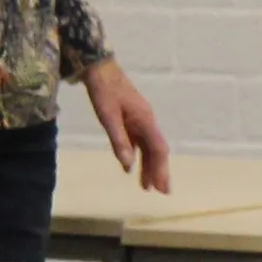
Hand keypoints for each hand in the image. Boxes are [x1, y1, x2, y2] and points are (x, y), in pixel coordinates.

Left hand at [81, 60, 170, 194]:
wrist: (99, 68)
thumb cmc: (104, 91)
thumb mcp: (108, 117)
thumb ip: (119, 141)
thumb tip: (128, 166)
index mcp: (145, 120)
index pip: (158, 149)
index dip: (161, 169)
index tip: (163, 188)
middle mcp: (146, 121)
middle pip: (156, 150)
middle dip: (159, 171)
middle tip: (161, 192)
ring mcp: (139, 119)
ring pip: (148, 147)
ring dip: (148, 166)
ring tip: (146, 186)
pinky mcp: (131, 118)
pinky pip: (139, 141)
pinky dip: (138, 155)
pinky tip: (132, 167)